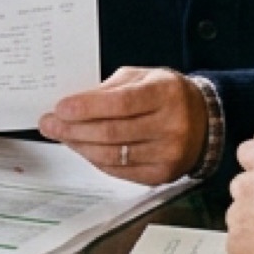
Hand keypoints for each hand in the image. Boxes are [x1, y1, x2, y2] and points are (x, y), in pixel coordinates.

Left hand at [38, 66, 208, 183]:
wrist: (204, 120)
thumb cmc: (165, 94)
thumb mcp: (141, 78)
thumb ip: (108, 90)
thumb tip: (71, 106)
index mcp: (165, 93)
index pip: (121, 103)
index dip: (87, 107)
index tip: (60, 108)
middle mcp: (171, 125)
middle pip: (112, 132)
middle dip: (73, 129)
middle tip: (49, 124)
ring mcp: (168, 154)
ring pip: (112, 155)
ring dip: (80, 146)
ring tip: (61, 136)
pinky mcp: (162, 175)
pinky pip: (120, 171)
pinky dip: (96, 160)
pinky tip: (83, 148)